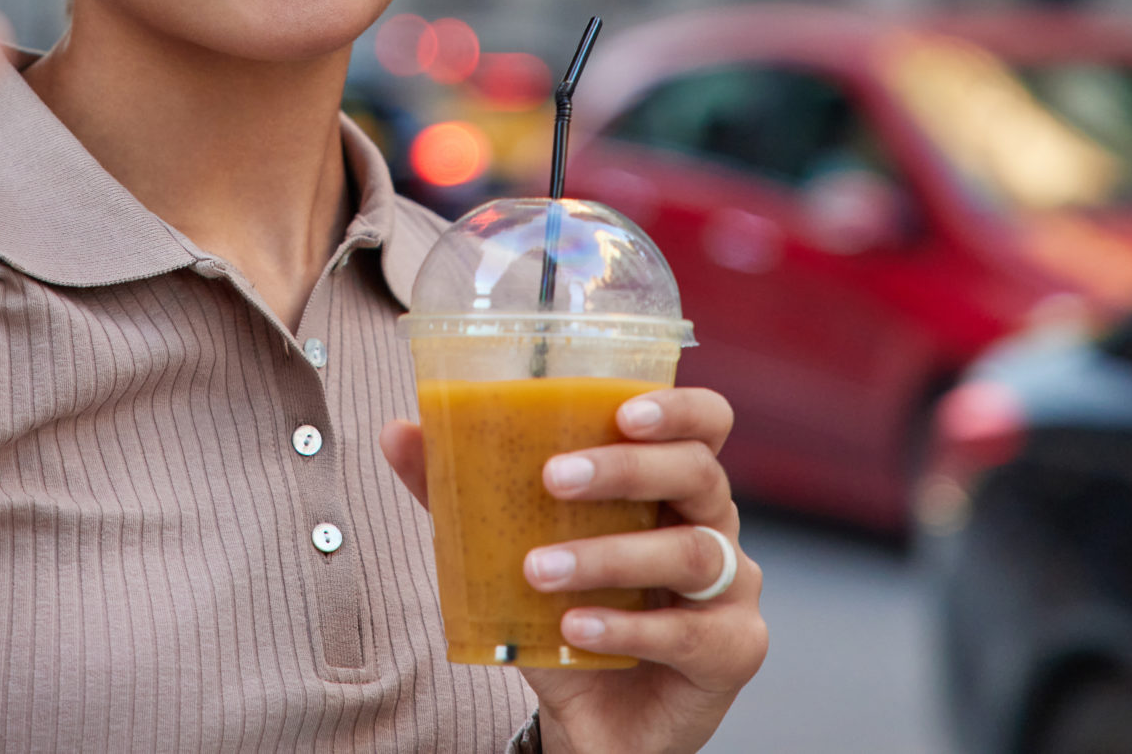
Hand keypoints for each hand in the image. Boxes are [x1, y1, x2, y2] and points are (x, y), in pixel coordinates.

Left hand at [380, 387, 766, 753]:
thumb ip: (462, 493)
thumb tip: (398, 430)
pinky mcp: (733, 651)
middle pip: (699, 474)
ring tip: (539, 570)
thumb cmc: (566, 617)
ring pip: (691, 552)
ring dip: (610, 556)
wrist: (595, 722)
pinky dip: (625, 628)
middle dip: (626, 469)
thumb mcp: (510, 551)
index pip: (705, 426)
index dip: (677, 409)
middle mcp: (713, 527)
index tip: (620, 410)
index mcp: (673, 487)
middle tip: (554, 479)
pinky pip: (689, 633)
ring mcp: (732, 592)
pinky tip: (574, 629)